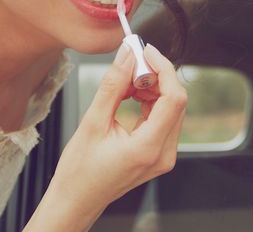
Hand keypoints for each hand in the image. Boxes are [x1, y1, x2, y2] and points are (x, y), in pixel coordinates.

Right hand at [25, 43, 186, 231]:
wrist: (76, 200)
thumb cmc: (79, 172)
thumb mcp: (92, 123)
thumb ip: (113, 86)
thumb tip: (127, 56)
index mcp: (149, 148)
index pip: (173, 98)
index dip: (163, 69)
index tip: (147, 52)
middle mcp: (163, 154)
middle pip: (176, 101)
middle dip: (156, 76)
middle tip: (133, 63)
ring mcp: (164, 155)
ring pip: (171, 108)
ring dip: (152, 88)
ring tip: (126, 82)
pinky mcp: (159, 153)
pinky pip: (164, 118)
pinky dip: (150, 101)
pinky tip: (131, 94)